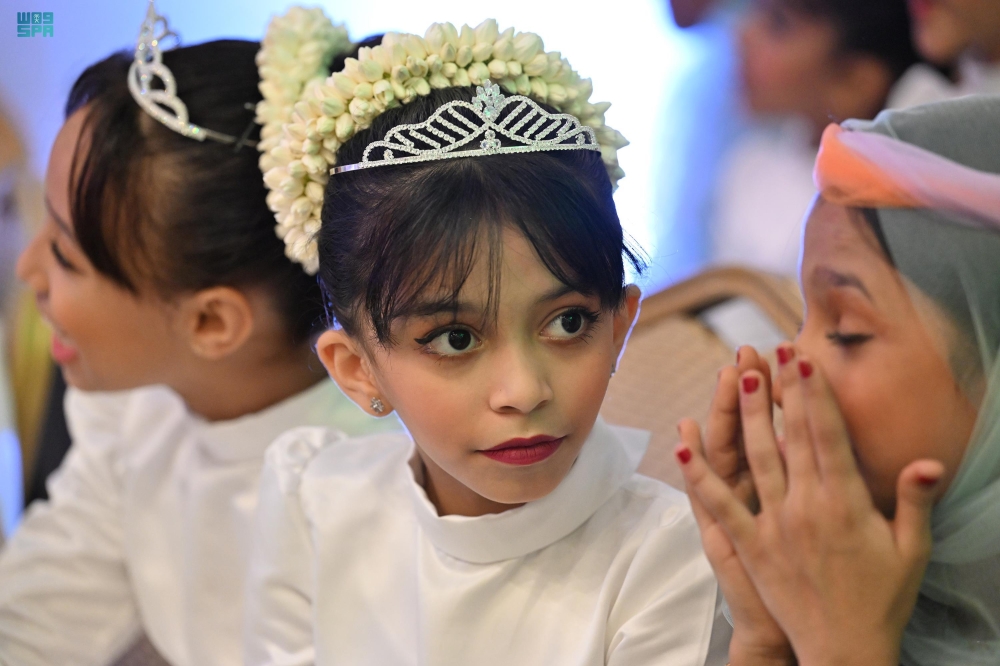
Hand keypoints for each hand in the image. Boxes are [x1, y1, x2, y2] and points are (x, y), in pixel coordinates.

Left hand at [679, 345, 942, 665]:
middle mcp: (806, 506)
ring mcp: (773, 524)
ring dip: (745, 416)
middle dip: (779, 390)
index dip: (814, 395)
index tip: (804, 360)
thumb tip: (928, 461)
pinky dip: (698, 475)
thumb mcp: (910, 550)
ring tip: (738, 376)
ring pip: (755, 459)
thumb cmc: (881, 599)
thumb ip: (913, 501)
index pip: (827, 436)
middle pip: (790, 437)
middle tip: (769, 350)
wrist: (845, 650)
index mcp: (845, 502)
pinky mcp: (749, 546)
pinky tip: (681, 444)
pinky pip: (719, 505)